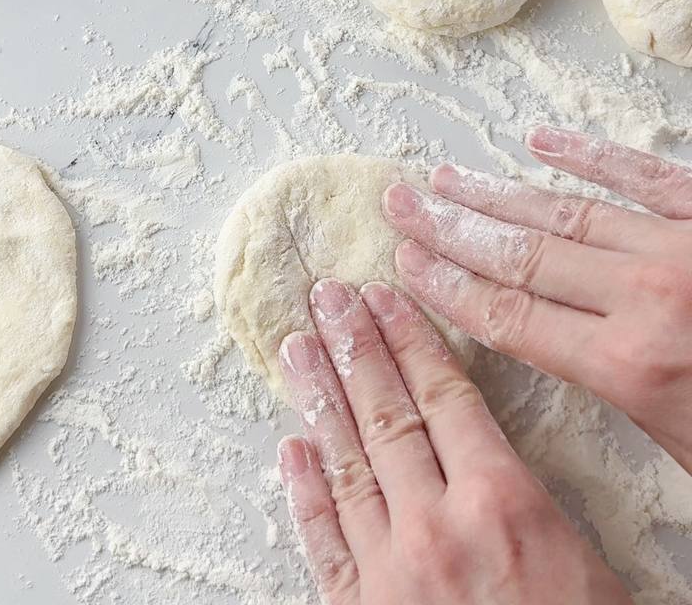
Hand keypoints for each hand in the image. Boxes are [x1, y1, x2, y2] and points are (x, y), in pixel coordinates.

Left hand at [276, 278, 629, 604]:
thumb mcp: (580, 559)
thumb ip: (523, 498)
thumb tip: (482, 450)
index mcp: (502, 503)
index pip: (443, 395)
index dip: (409, 339)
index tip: (383, 297)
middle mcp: (437, 527)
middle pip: (387, 414)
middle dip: (354, 349)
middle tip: (327, 298)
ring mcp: (390, 573)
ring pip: (347, 465)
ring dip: (319, 400)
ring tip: (298, 349)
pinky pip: (324, 543)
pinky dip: (304, 491)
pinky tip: (290, 448)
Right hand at [381, 127, 691, 473]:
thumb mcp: (689, 445)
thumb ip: (626, 390)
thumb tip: (568, 346)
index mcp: (634, 365)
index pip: (509, 315)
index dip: (447, 283)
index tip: (404, 261)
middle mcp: (647, 297)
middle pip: (520, 254)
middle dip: (450, 228)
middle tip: (401, 202)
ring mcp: (681, 246)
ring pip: (566, 211)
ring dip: (498, 193)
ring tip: (446, 176)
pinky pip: (640, 175)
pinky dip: (587, 157)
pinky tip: (542, 142)